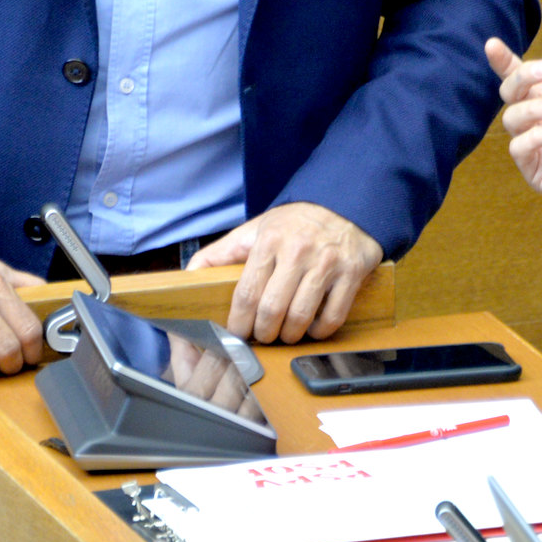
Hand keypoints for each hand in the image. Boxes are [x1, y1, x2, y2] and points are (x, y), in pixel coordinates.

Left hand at [188, 202, 383, 343]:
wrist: (344, 204)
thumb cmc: (294, 224)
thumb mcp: (254, 229)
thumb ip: (220, 253)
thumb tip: (189, 276)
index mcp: (270, 240)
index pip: (247, 294)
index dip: (239, 323)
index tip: (237, 334)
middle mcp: (298, 251)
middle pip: (272, 311)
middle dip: (263, 333)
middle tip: (262, 337)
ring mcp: (327, 263)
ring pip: (301, 318)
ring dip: (289, 336)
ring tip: (284, 334)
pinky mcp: (351, 273)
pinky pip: (332, 318)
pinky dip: (319, 332)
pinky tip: (311, 327)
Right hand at [485, 17, 541, 214]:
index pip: (522, 78)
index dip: (505, 62)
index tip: (494, 45)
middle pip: (510, 94)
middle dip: (520, 78)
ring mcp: (540, 148)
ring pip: (511, 119)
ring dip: (531, 110)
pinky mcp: (539, 171)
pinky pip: (519, 149)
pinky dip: (533, 137)